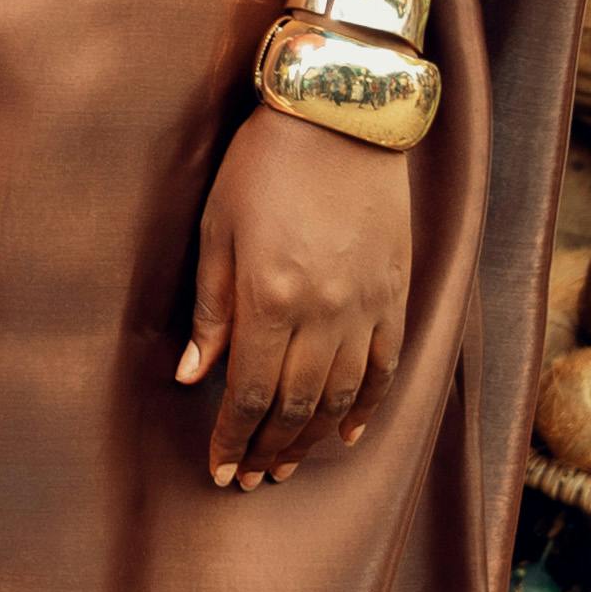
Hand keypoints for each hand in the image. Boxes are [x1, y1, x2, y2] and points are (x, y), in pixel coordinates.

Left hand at [183, 107, 410, 488]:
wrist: (342, 112)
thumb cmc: (265, 162)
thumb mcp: (217, 228)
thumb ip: (210, 308)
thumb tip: (194, 377)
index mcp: (270, 299)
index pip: (248, 394)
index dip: (233, 439)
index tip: (221, 470)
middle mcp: (324, 313)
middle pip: (295, 406)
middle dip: (269, 449)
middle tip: (251, 479)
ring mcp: (366, 305)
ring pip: (341, 396)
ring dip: (312, 438)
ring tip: (288, 465)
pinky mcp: (396, 291)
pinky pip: (386, 365)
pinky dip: (368, 405)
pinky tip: (348, 432)